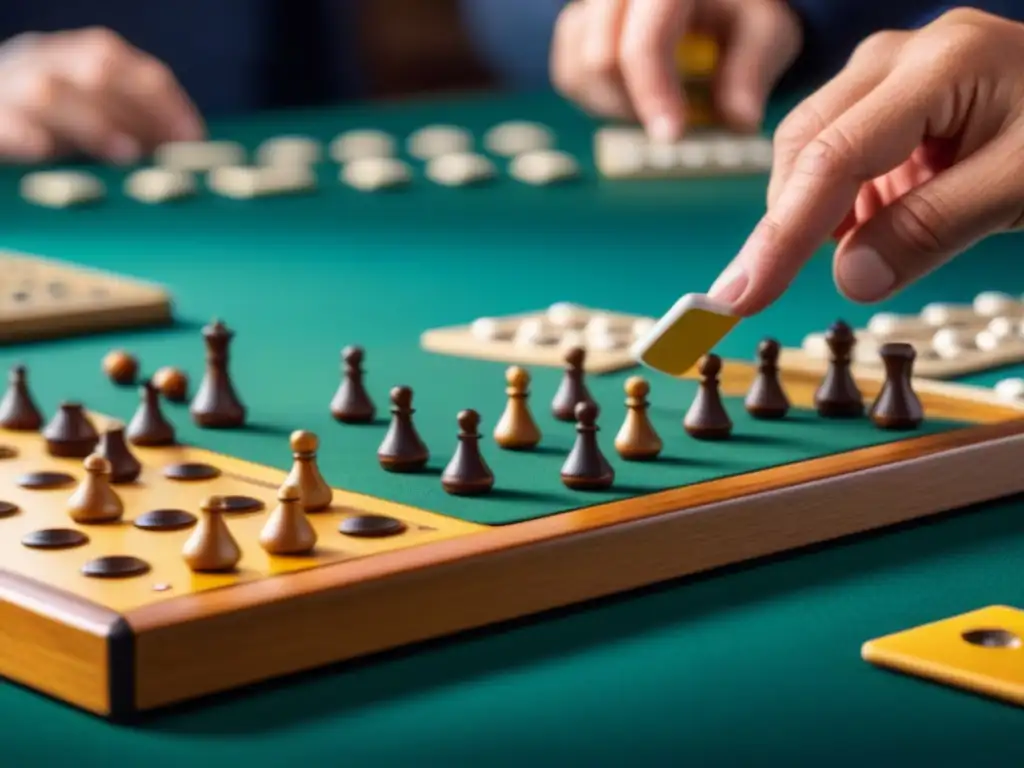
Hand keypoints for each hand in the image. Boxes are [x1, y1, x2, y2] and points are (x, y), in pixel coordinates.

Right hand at [0, 27, 204, 162]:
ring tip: (126, 154)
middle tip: (165, 150)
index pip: (122, 62)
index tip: (193, 137)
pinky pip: (3, 121)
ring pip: (49, 92)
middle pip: (96, 68)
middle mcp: (42, 62)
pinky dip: (24, 134)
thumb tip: (185, 146)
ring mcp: (9, 88)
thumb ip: (130, 120)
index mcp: (70, 55)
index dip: (163, 99)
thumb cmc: (46, 123)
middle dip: (141, 110)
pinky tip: (43, 150)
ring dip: (95, 124)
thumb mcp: (88, 111)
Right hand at [550, 0, 802, 140]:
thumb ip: (751, 72)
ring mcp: (593, 6)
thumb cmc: (741, 13)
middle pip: (598, 57)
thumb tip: (740, 119)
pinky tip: (632, 97)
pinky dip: (595, 98)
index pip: (646, 38)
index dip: (653, 92)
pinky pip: (567, 74)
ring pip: (576, 68)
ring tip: (654, 106)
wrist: (718, 1)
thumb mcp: (764, 33)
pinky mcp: (577, 26)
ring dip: (612, 104)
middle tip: (668, 126)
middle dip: (631, 105)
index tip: (670, 136)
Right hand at [709, 9, 1023, 315]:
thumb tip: (848, 279)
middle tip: (769, 292)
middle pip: (804, 146)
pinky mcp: (888, 96)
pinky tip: (887, 216)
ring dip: (822, 214)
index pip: (832, 159)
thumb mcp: (1020, 187)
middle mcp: (897, 58)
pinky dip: (845, 201)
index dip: (780, 235)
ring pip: (811, 150)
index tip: (739, 296)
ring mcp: (889, 71)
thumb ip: (932, 230)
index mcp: (938, 66)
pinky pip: (839, 153)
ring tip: (882, 240)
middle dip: (788, 224)